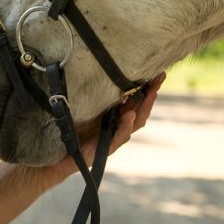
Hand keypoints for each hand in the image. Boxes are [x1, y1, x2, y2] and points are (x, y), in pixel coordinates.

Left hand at [45, 72, 163, 182]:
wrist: (64, 151)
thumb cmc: (74, 127)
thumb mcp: (87, 107)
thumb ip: (98, 96)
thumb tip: (105, 72)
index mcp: (117, 113)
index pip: (137, 99)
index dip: (148, 87)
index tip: (157, 73)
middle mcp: (120, 124)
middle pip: (141, 108)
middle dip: (151, 93)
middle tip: (159, 78)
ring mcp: (116, 136)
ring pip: (136, 122)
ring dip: (144, 107)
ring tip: (151, 93)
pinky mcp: (108, 148)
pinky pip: (120, 136)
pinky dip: (126, 125)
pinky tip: (130, 115)